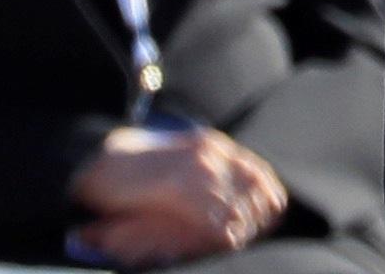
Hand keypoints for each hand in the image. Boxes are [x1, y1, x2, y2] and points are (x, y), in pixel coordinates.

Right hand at [72, 123, 287, 266]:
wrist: (108, 162)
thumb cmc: (147, 169)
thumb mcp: (185, 163)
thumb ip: (212, 174)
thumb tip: (238, 202)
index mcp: (214, 145)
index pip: (256, 170)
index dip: (270, 194)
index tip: (275, 215)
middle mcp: (209, 152)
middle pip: (251, 185)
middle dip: (259, 212)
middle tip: (261, 232)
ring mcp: (192, 168)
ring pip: (232, 202)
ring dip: (241, 224)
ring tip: (243, 240)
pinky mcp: (175, 186)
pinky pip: (207, 212)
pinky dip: (219, 228)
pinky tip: (226, 240)